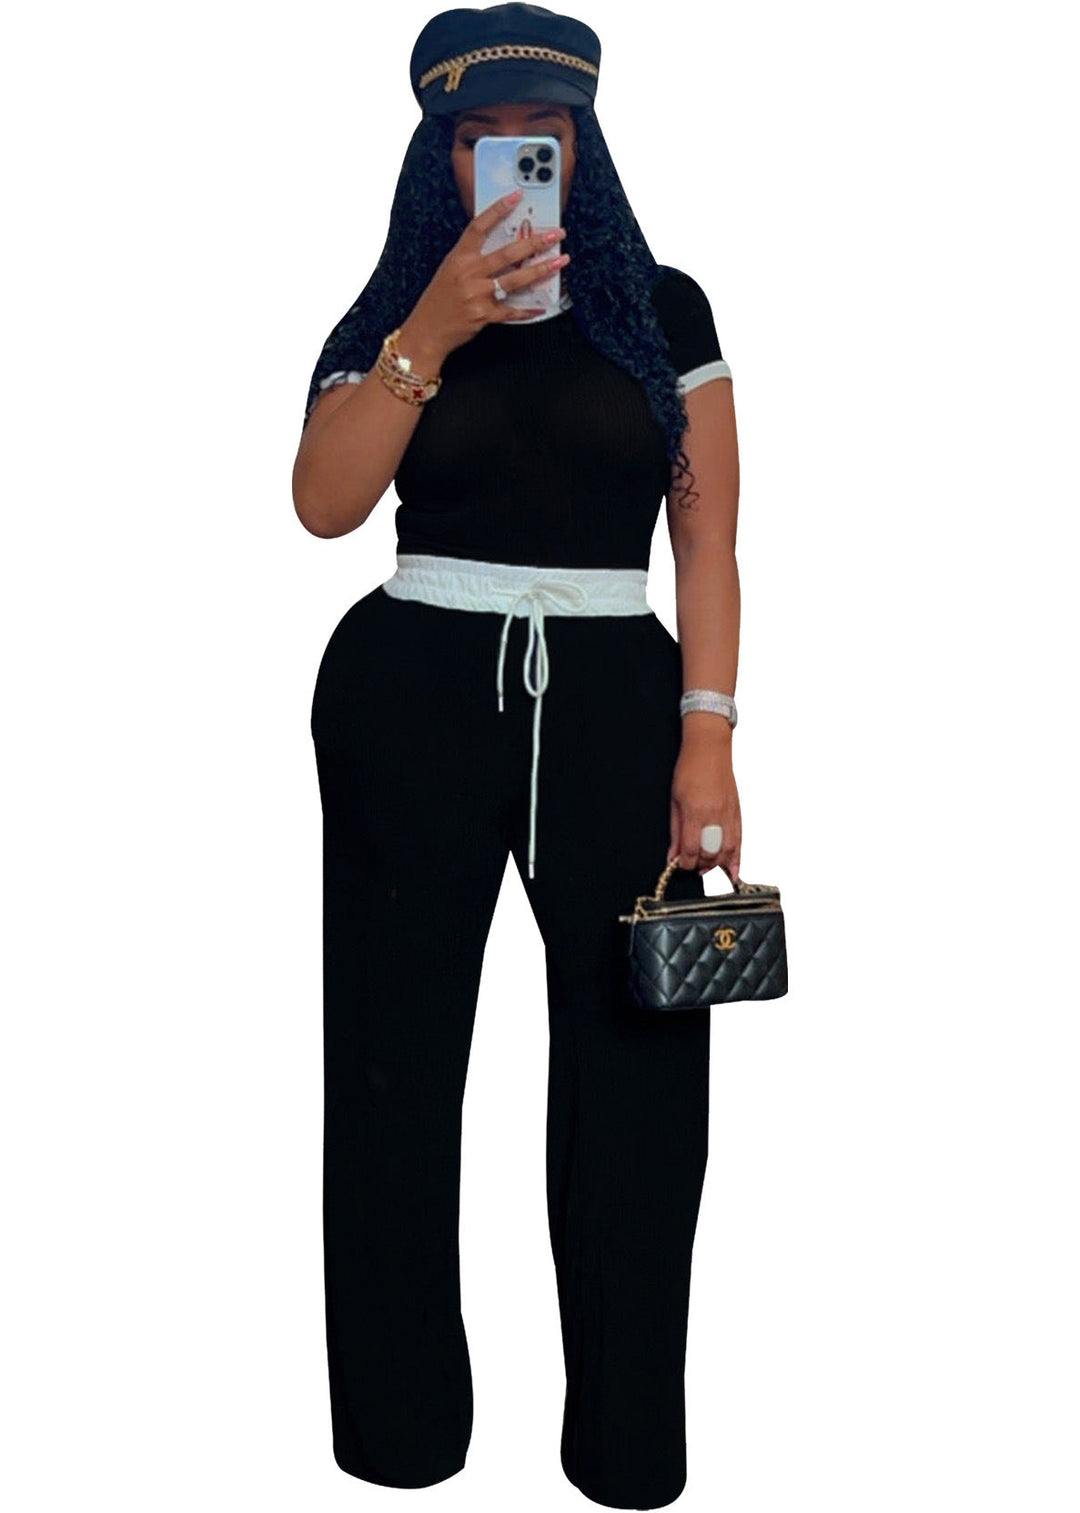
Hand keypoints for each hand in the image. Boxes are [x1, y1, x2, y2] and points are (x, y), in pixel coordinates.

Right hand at [403, 190, 569, 363]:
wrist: (427, 330)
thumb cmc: (440, 299)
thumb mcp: (450, 270)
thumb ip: (473, 258)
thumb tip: (504, 248)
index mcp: (459, 257)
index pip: (480, 226)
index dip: (499, 209)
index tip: (517, 196)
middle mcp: (469, 273)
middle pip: (508, 253)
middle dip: (536, 242)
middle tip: (556, 234)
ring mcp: (477, 294)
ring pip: (515, 279)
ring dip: (541, 270)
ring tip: (559, 262)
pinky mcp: (484, 315)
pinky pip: (511, 310)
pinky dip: (528, 310)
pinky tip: (542, 306)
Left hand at [667, 726, 741, 880]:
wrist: (709, 748)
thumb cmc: (689, 769)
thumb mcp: (675, 800)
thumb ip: (675, 830)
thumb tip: (673, 854)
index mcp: (696, 812)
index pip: (691, 850)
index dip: (684, 863)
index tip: (678, 865)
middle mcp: (715, 816)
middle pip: (711, 853)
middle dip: (700, 865)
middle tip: (691, 865)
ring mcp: (729, 814)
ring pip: (727, 850)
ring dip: (717, 864)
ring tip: (708, 868)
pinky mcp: (737, 812)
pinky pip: (739, 840)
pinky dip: (736, 857)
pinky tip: (733, 870)